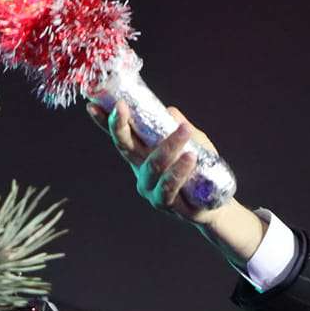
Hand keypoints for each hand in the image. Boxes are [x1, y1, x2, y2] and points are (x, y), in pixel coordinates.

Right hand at [97, 97, 220, 222]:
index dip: (105, 123)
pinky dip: (179, 171)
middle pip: (126, 149)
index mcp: (143, 155)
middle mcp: (142, 172)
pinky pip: (170, 188)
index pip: (121, 137)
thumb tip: (169, 112)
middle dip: (120, 127)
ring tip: (185, 131)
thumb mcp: (194, 142)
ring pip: (152, 167)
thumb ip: (180, 126)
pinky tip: (190, 158)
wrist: (217, 204)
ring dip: (167, 147)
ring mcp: (153, 191)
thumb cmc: (202, 170)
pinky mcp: (170, 205)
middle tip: (120, 107)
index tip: (92, 105)